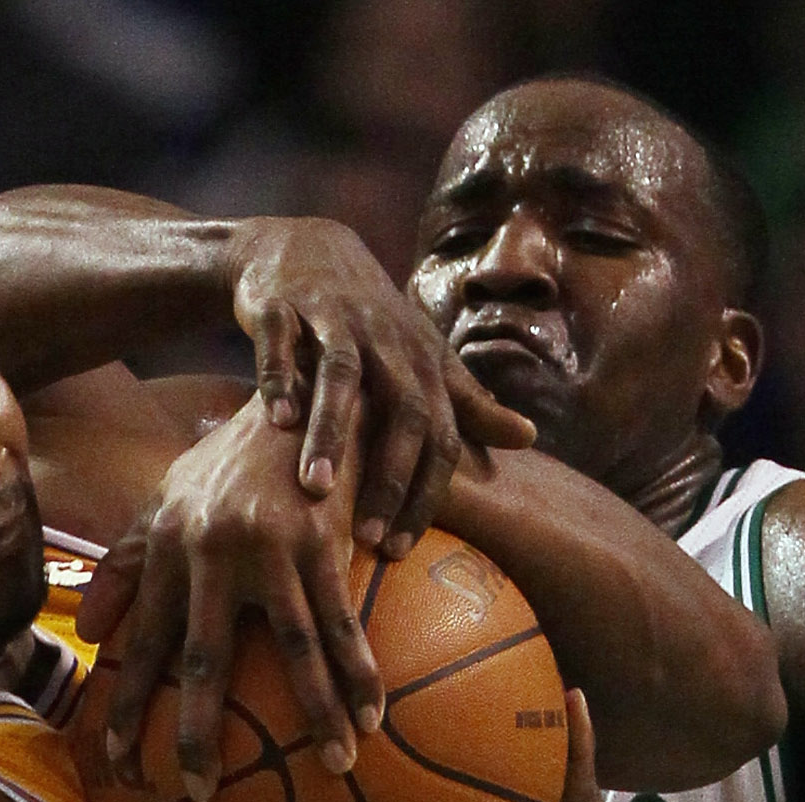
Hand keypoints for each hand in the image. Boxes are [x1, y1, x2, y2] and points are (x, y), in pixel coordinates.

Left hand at [81, 397, 377, 801]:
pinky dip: (360, 671)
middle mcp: (209, 550)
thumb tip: (90, 633)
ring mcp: (268, 546)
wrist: (295, 390)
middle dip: (201, 734)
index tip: (120, 768)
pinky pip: (342, 620)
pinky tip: (372, 714)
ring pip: (291, 649)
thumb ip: (127, 563)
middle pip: (202, 661)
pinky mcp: (320, 538)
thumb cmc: (231, 456)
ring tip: (335, 764)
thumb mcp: (168, 499)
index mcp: (167, 548)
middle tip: (203, 794)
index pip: (140, 644)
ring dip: (316, 713)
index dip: (126, 710)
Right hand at [229, 216, 532, 549]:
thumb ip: (469, 402)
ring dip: (331, 430)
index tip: (403, 548)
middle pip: (401, 409)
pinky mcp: (284, 302)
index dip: (426, 493)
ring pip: (341, 374)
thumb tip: (527, 437)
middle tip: (368, 537)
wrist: (308, 250)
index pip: (440, 436)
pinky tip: (277, 420)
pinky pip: (282, 339)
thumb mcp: (424, 358)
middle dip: (387, 476)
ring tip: (316, 489)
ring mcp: (334, 316)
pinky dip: (280, 376)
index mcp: (421, 362)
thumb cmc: (372, 322)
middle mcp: (385, 339)